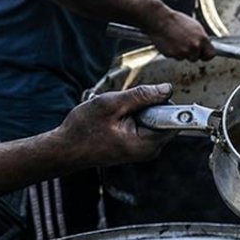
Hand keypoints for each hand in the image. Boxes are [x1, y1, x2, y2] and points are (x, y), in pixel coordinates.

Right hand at [55, 84, 176, 164]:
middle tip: (123, 108)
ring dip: (138, 111)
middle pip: (165, 118)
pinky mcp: (138, 145)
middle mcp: (150, 150)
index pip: (174, 120)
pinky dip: (133, 117)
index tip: (150, 99)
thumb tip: (167, 89)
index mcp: (147, 144)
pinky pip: (145, 124)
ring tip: (116, 115)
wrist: (65, 149)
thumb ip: (141, 96)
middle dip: (148, 106)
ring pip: (154, 119)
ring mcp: (145, 149)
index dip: (164, 104)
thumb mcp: (110, 105)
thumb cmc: (82, 130)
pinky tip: (116, 120)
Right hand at [144, 9, 213, 60]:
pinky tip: (170, 43)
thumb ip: (201, 38)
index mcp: (202, 38)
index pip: (211, 54)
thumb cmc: (175, 20)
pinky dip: (172, 52)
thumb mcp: (195, 26)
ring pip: (185, 58)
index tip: (203, 55)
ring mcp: (183, 51)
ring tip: (176, 42)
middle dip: (191, 53)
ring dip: (181, 53)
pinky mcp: (173, 54)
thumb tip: (205, 45)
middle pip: (196, 58)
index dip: (206, 55)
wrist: (160, 20)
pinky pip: (174, 57)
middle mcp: (194, 46)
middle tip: (184, 44)